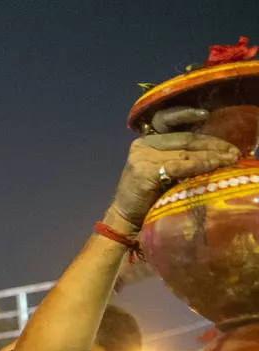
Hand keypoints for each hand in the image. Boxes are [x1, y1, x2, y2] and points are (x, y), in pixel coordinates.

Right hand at [107, 114, 238, 230]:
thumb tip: (214, 151)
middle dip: (213, 145)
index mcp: (146, 141)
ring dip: (211, 156)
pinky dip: (199, 165)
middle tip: (234, 152)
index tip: (215, 124)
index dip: (199, 126)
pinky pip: (179, 166)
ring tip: (230, 160)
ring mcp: (142, 158)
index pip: (178, 129)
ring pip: (185, 153)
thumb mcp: (163, 170)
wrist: (126, 217)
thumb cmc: (148, 196)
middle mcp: (142, 145)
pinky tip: (214, 166)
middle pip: (185, 140)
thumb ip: (179, 157)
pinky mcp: (144, 172)